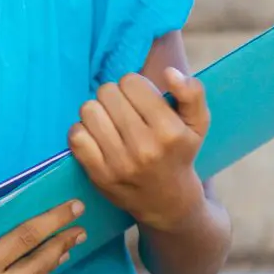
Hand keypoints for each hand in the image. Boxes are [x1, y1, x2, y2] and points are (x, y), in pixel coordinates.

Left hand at [69, 68, 208, 230]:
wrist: (168, 201)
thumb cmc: (180, 153)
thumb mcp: (197, 124)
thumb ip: (192, 93)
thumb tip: (169, 72)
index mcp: (170, 131)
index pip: (131, 82)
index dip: (134, 86)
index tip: (141, 100)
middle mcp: (144, 148)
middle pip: (107, 92)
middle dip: (114, 96)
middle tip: (124, 111)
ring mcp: (119, 163)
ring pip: (88, 109)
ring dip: (97, 111)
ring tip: (110, 122)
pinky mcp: (98, 174)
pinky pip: (75, 134)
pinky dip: (82, 130)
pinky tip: (97, 136)